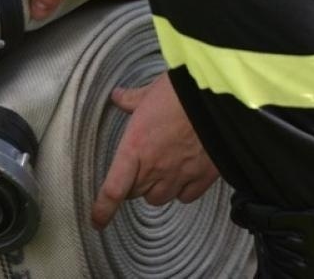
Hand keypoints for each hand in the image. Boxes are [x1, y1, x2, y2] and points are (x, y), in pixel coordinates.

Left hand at [90, 72, 219, 228]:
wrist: (216, 99)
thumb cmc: (179, 92)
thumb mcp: (148, 92)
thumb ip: (130, 100)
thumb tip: (117, 96)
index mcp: (135, 147)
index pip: (113, 190)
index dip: (103, 209)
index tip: (97, 221)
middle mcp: (155, 168)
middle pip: (135, 193)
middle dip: (133, 184)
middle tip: (137, 169)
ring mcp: (179, 175)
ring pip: (159, 198)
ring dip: (156, 189)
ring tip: (160, 172)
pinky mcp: (202, 177)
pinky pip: (186, 197)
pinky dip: (182, 191)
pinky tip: (183, 177)